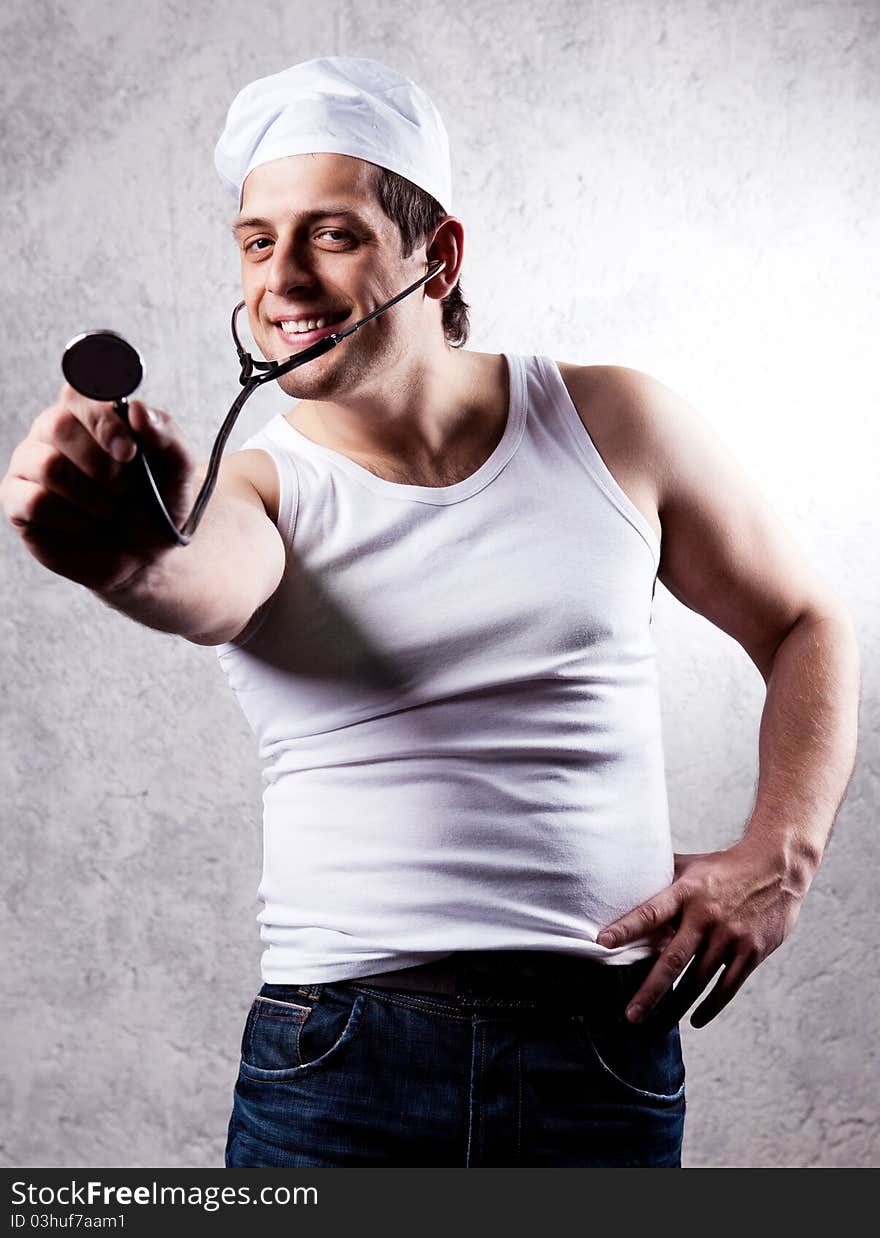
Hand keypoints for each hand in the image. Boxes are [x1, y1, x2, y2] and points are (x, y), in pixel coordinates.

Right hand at [0, 382, 194, 592]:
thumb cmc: (156, 505)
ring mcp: (30, 464)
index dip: (103, 419)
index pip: (79, 389)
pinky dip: (70, 518)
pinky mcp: (17, 501)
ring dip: (90, 496)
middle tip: (126, 490)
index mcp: (90, 413)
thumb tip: (137, 408)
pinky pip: (34, 501)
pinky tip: (84, 524)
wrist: (146, 555)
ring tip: (108, 510)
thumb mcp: (177, 471)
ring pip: (48, 465)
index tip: (130, 452)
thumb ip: (167, 436)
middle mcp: (53, 430)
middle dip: (102, 465)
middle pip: (58, 424)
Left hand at [596, 837, 808, 1029]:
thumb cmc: (724, 867)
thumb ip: (660, 877)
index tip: (603, 943)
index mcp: (687, 892)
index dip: (627, 927)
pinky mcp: (751, 951)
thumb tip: (624, 877)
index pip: (651, 912)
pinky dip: (710, 1006)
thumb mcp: (690, 866)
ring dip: (676, 1006)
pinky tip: (694, 1020)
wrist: (776, 867)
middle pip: (673, 959)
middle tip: (631, 1014)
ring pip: (698, 980)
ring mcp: (730, 936)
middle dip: (651, 990)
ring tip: (656, 1026)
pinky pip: (727, 987)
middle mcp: (706, 916)